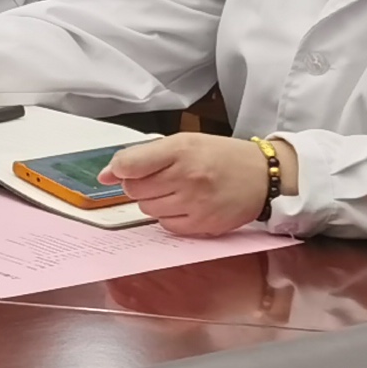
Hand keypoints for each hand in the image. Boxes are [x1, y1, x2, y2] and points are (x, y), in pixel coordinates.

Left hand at [102, 132, 272, 236]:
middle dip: (140, 185)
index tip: (123, 170)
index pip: (128, 165)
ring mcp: (196, 203)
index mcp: (181, 150)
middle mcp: (187, 177)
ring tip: (177, 190)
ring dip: (154, 201)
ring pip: (147, 209)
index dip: (120, 169)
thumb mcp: (184, 142)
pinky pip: (166, 225)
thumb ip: (142, 156)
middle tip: (162, 177)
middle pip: (134, 190)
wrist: (263, 176)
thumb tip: (104, 175)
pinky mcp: (203, 225)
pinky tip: (185, 204)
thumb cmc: (220, 156)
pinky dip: (169, 216)